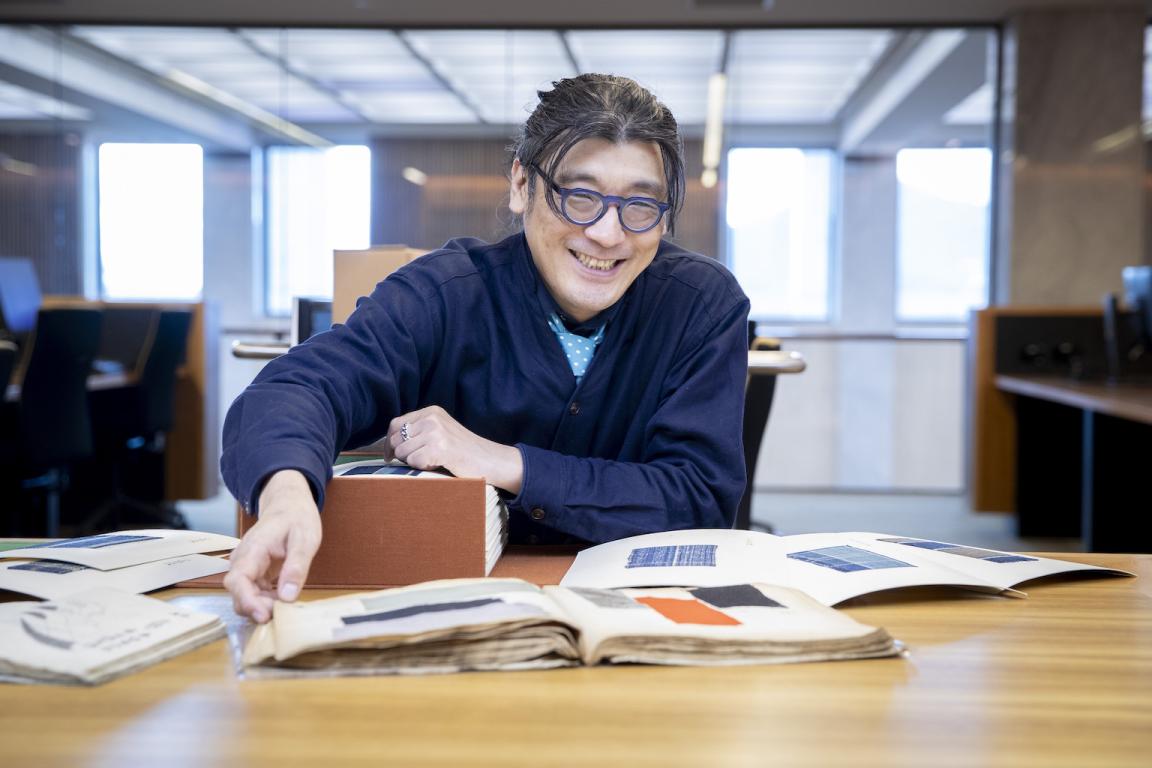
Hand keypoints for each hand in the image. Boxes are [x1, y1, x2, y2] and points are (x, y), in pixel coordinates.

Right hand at [223, 469, 321, 623]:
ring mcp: (246, 567)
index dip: (247, 600)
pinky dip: (267, 601)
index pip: (238, 579)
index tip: (263, 615)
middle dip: (257, 608)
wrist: (289, 504)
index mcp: (253, 548)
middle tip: (283, 612)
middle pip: (238, 593)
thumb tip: (288, 596)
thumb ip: (296, 567)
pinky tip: (284, 598)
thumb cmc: (297, 518)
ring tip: (287, 603)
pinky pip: (254, 593)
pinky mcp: (253, 573)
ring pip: (245, 596)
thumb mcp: (306, 539)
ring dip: (263, 606)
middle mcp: (243, 559)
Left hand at [385, 405, 523, 493]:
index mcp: (431, 411)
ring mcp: (436, 432)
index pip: (395, 424)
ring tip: (433, 461)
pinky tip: (438, 464)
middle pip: (396, 439)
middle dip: (402, 454)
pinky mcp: (439, 447)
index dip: (389, 442)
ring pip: (403, 452)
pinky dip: (422, 467)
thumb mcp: (441, 431)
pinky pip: (414, 461)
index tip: (390, 456)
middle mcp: (432, 418)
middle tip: (419, 461)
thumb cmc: (463, 451)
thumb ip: (419, 430)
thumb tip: (390, 442)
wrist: (489, 460)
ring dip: (413, 462)